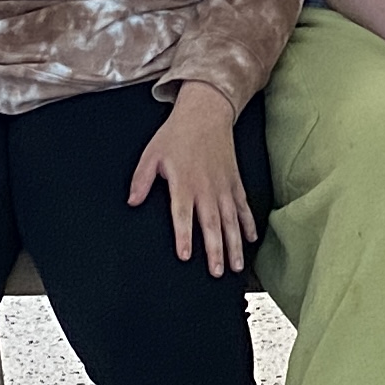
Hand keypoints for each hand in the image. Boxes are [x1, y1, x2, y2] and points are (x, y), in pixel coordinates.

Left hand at [129, 88, 257, 274]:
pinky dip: (248, 223)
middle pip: (212, 224)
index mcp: (184, 183)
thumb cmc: (177, 134)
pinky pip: (243, 206)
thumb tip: (132, 201)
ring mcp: (224, 186)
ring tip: (235, 266)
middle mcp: (206, 188)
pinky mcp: (235, 181)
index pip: (183, 215)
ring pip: (231, 220)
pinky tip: (251, 240)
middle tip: (216, 272)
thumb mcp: (152, 154)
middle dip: (215, 250)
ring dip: (234, 244)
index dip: (184, 236)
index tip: (185, 256)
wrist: (206, 112)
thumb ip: (141, 180)